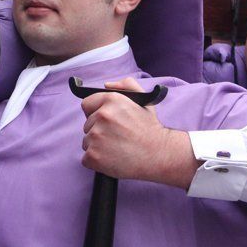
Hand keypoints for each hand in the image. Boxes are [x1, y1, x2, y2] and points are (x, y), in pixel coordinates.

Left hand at [80, 77, 197, 188]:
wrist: (159, 155)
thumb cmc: (150, 129)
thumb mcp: (143, 100)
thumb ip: (126, 85)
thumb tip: (106, 85)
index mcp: (112, 100)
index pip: (87, 104)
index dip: (95, 113)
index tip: (105, 121)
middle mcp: (102, 116)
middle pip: (87, 125)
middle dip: (98, 131)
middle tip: (116, 136)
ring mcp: (96, 136)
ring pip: (86, 142)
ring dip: (97, 146)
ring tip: (116, 148)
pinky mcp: (94, 155)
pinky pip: (86, 158)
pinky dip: (96, 161)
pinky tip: (111, 159)